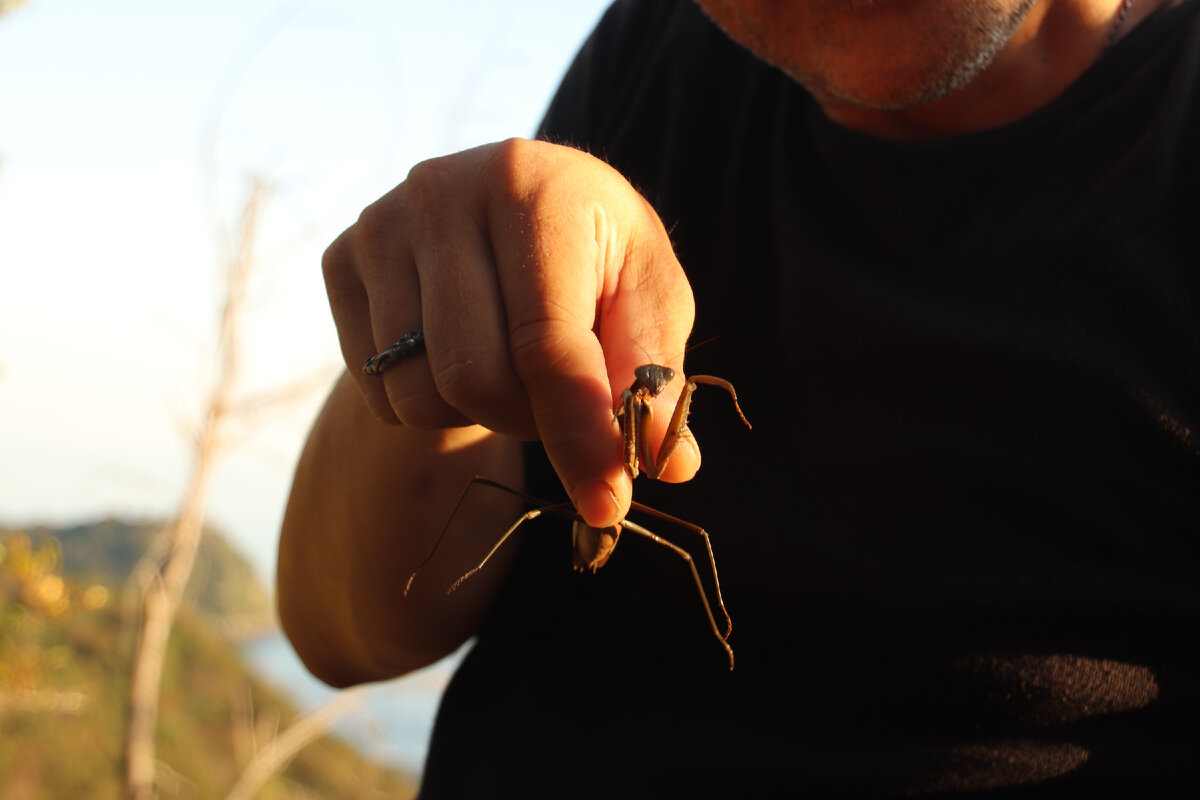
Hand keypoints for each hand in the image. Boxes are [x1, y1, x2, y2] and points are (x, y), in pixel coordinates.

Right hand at [322, 138, 699, 526]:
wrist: (512, 209)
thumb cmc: (595, 259)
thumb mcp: (647, 298)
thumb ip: (656, 376)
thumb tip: (669, 464)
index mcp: (532, 186)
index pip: (548, 343)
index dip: (578, 435)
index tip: (606, 505)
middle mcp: (442, 191)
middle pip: (473, 378)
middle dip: (527, 420)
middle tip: (557, 398)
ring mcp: (380, 224)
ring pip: (418, 394)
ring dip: (478, 414)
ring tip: (510, 366)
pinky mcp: (341, 260)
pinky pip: (379, 390)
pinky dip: (428, 401)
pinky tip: (457, 353)